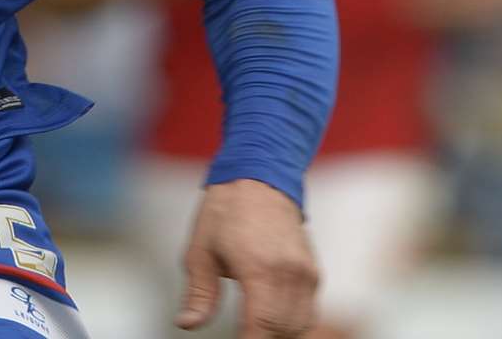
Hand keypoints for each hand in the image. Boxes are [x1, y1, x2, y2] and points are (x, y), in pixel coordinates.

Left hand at [175, 178, 318, 338]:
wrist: (259, 178)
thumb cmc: (224, 213)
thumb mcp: (200, 252)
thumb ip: (199, 294)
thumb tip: (187, 324)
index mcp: (260, 268)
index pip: (261, 325)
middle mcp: (290, 273)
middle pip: (282, 330)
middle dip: (261, 338)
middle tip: (240, 334)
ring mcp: (306, 273)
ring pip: (300, 325)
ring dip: (278, 333)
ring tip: (251, 327)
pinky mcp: (313, 272)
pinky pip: (308, 311)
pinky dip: (291, 322)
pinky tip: (269, 318)